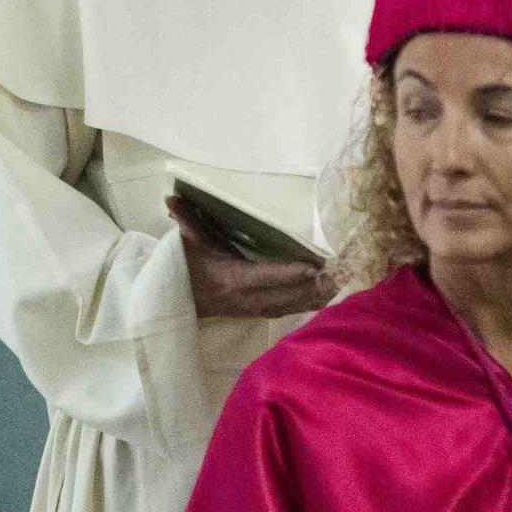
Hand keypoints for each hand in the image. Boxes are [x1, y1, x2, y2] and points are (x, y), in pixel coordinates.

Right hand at [167, 196, 334, 319]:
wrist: (172, 303)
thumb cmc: (181, 270)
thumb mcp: (183, 244)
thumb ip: (185, 219)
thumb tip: (171, 197)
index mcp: (229, 278)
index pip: (264, 276)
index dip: (290, 273)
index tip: (314, 267)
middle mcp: (244, 298)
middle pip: (285, 296)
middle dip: (313, 288)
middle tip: (340, 275)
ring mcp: (250, 310)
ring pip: (289, 306)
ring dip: (314, 298)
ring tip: (340, 286)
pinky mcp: (254, 314)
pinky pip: (285, 311)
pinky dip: (305, 305)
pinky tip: (324, 300)